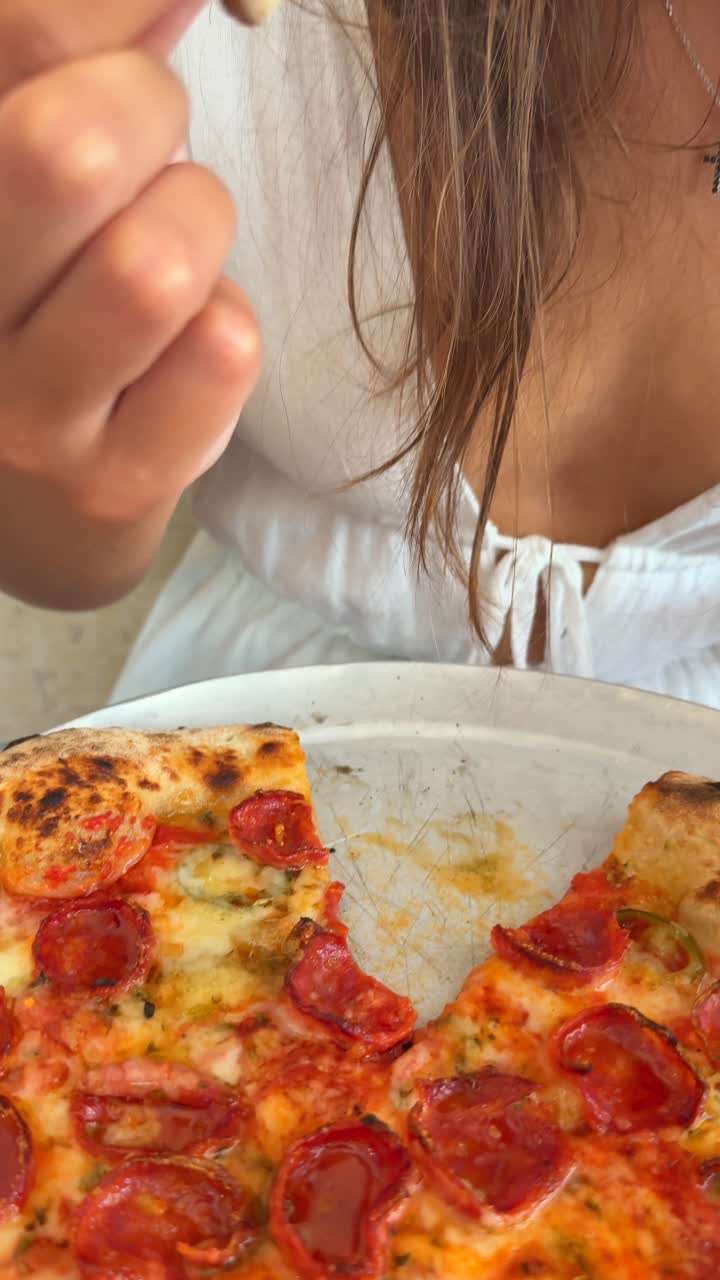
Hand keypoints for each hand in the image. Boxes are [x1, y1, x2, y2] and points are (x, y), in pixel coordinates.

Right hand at [0, 0, 260, 604]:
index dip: (115, 8)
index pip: (19, 34)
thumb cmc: (32, 294)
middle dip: (144, 110)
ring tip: (170, 248)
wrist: (30, 490)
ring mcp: (20, 413)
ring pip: (155, 265)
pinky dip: (228, 320)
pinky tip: (187, 340)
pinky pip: (220, 352)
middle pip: (65, 150)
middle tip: (144, 141)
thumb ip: (73, 52)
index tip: (147, 18)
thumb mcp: (25, 168)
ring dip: (195, 224)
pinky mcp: (110, 486)